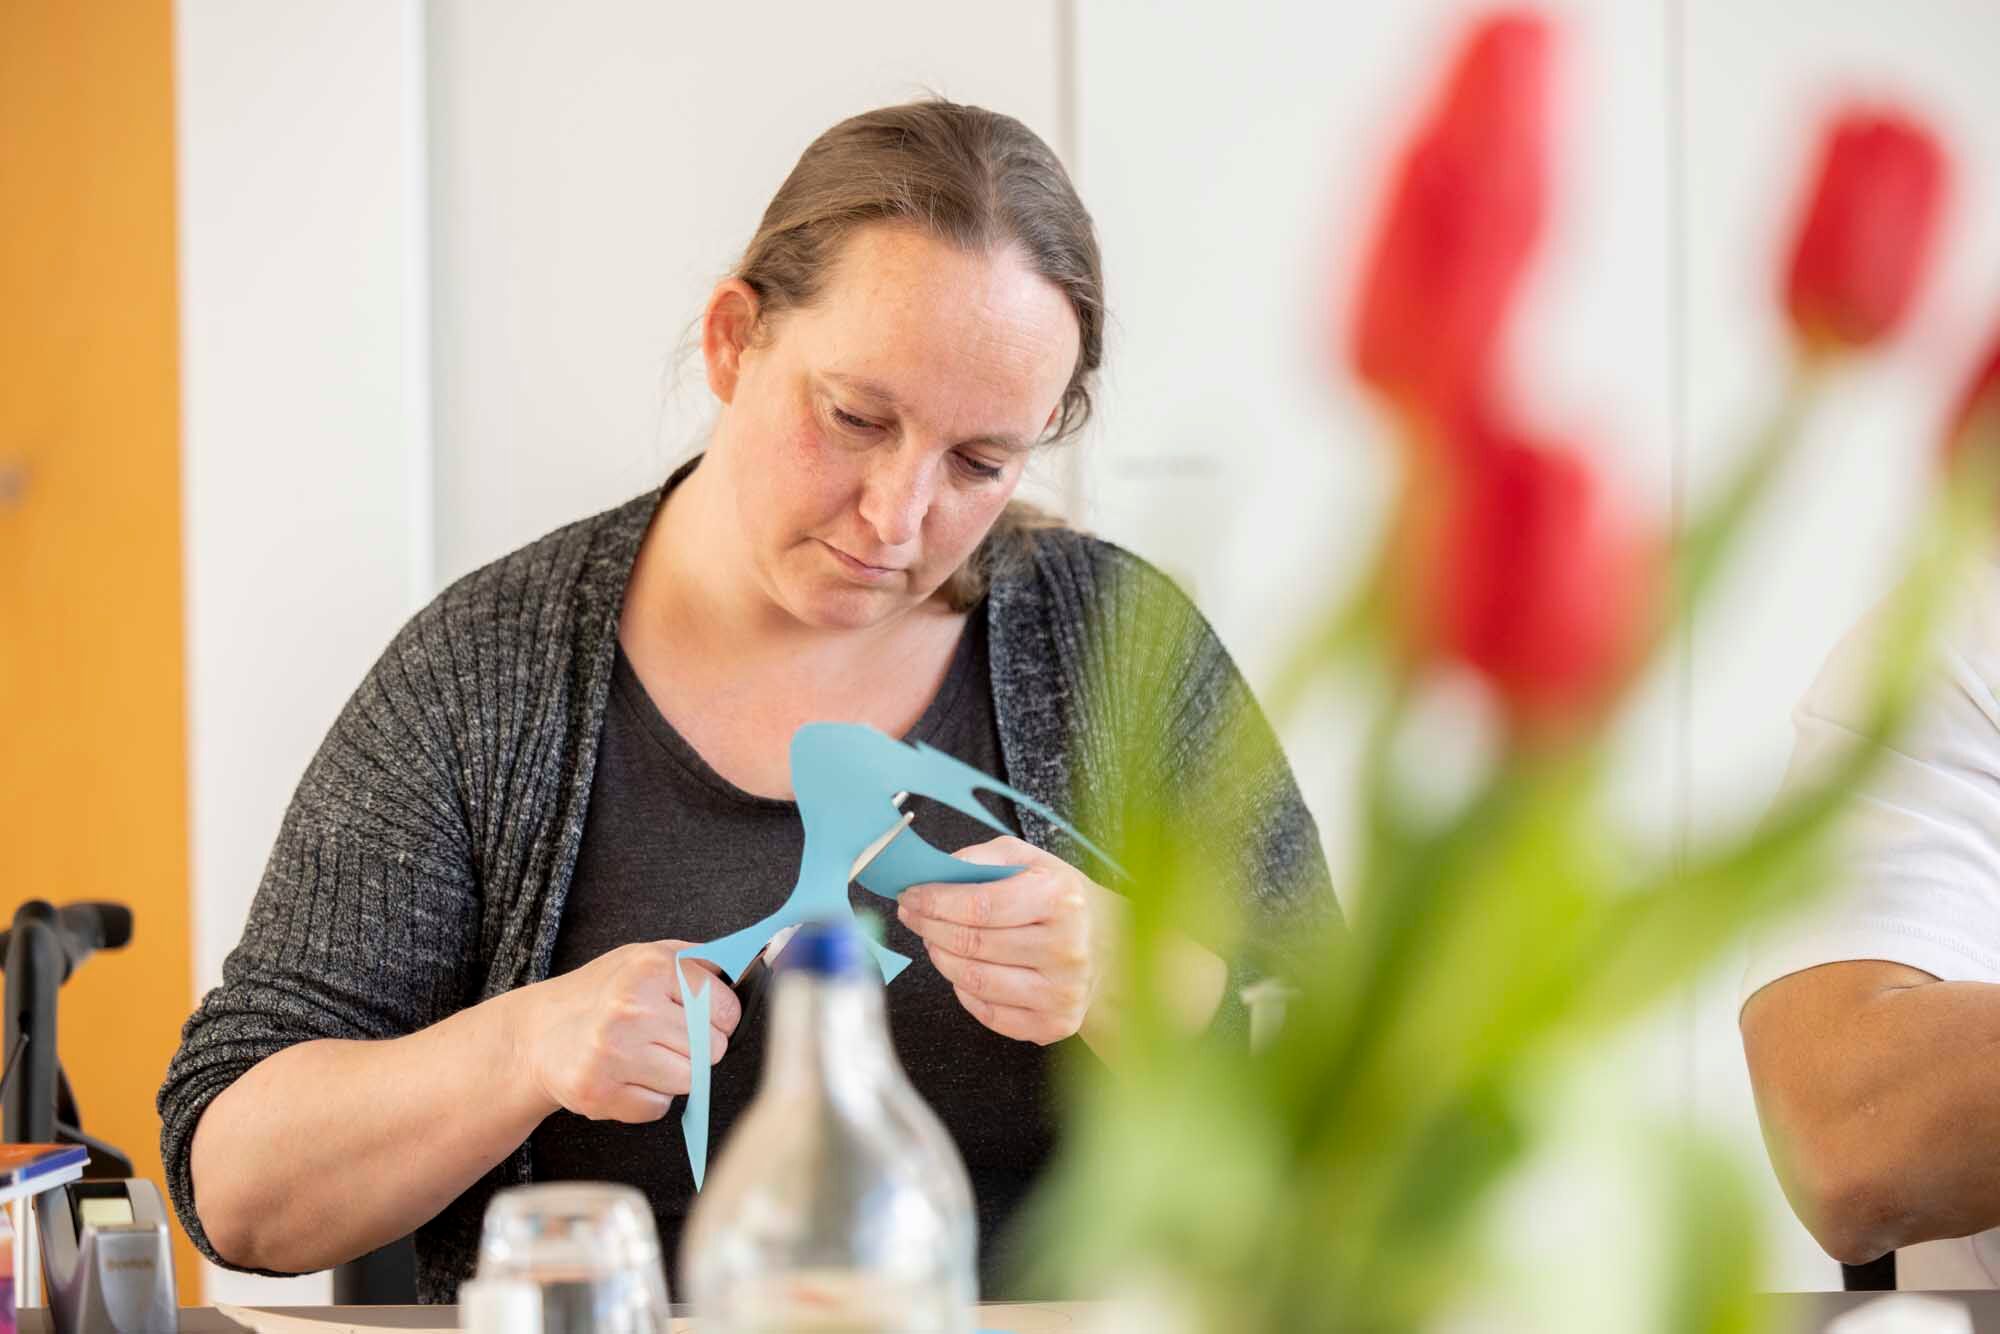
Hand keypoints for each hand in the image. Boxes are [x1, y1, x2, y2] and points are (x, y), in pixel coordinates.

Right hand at [516, 940, 741, 1122]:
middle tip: (664, 1036)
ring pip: (690, 1081)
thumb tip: (754, 963)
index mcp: (651, 968)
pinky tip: (625, 1075)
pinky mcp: (599, 1092)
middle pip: (712, 1049)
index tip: (701, 1015)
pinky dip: (647, 1098)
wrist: (539, 1034)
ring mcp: (614, 1053)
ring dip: (674, 1074)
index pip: (727, 1009)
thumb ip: (702, 961)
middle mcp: (632, 1008)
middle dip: (696, 1046)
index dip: (719, 1017)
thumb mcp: (649, 956)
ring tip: (644, 1054)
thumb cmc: (604, 993)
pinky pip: (658, 1108)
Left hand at [896, 836, 1123, 1048]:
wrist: (1109, 945)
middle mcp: (1067, 949)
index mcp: (1061, 899)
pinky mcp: (1055, 1023)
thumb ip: (981, 859)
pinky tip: (965, 970)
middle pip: (972, 944)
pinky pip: (989, 1014)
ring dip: (942, 958)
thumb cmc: (1061, 901)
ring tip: (935, 940)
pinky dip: (965, 991)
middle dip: (930, 927)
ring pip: (975, 981)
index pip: (980, 906)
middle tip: (913, 915)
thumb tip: (934, 873)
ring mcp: (1063, 992)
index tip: (910, 896)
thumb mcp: (1030, 861)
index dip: (935, 902)